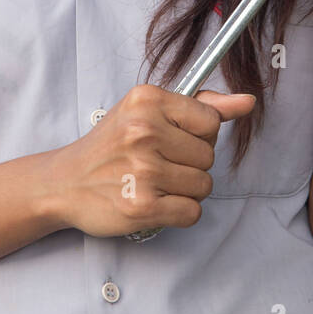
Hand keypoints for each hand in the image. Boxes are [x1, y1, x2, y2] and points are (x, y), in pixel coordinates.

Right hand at [46, 84, 255, 236]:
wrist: (64, 183)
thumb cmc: (110, 147)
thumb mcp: (147, 112)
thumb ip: (201, 106)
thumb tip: (247, 102)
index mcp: (147, 100)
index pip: (210, 121)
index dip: (198, 136)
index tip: (172, 140)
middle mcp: (144, 132)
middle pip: (209, 156)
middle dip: (190, 165)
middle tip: (157, 164)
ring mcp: (143, 170)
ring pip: (204, 185)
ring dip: (185, 191)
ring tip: (155, 184)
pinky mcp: (142, 206)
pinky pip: (192, 212)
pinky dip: (179, 213)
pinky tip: (155, 203)